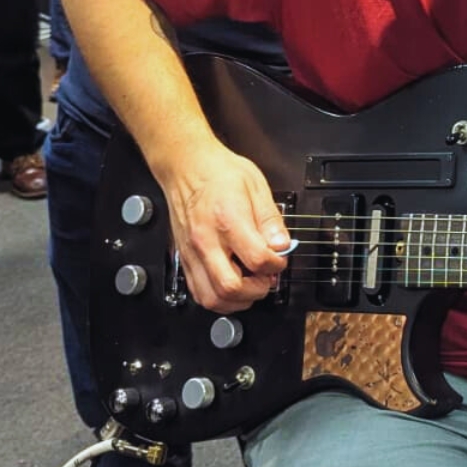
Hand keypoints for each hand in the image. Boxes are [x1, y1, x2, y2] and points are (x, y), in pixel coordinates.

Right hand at [155, 140, 290, 312]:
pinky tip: (232, 286)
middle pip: (230, 287)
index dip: (276, 265)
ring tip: (250, 286)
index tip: (280, 260)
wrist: (186, 166)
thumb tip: (282, 245)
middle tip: (266, 279)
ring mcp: (192, 252)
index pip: (257, 259)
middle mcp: (206, 240)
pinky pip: (198, 291)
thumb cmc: (218, 172)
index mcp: (228, 220)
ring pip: (210, 297)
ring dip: (236, 301)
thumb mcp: (256, 187)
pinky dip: (217, 298)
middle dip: (256, 290)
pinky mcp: (184, 258)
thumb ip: (270, 220)